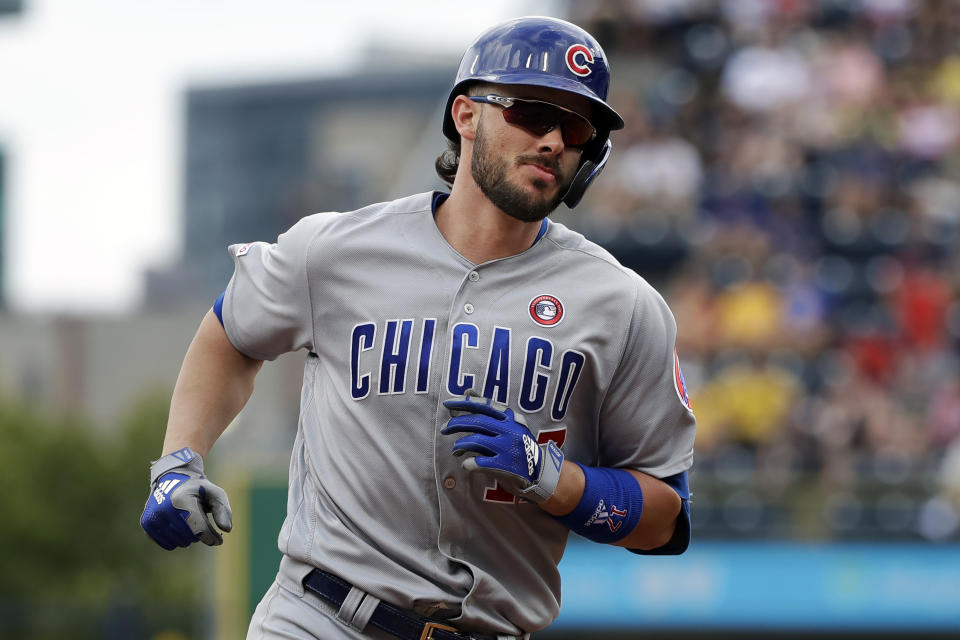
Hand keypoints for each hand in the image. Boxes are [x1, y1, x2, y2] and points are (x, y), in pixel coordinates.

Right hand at [140, 447, 232, 549]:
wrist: (172, 477)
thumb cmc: (198, 488)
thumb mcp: (216, 494)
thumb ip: (223, 510)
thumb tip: (226, 530)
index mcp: (182, 500)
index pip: (199, 529)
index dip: (211, 537)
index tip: (219, 540)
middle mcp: (164, 509)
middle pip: (189, 537)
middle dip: (200, 535)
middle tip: (203, 525)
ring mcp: (153, 516)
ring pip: (177, 542)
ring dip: (188, 537)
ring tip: (191, 522)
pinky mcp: (146, 523)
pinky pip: (165, 543)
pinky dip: (175, 539)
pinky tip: (180, 528)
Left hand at [441, 394, 563, 503]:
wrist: (539, 472)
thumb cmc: (517, 445)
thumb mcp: (508, 424)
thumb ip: (488, 409)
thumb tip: (468, 391)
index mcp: (510, 418)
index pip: (484, 405)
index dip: (464, 403)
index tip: (448, 403)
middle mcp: (509, 430)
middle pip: (477, 422)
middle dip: (456, 424)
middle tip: (444, 429)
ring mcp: (508, 448)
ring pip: (475, 441)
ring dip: (460, 445)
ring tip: (455, 451)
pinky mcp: (505, 467)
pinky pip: (480, 463)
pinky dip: (469, 463)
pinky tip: (465, 464)